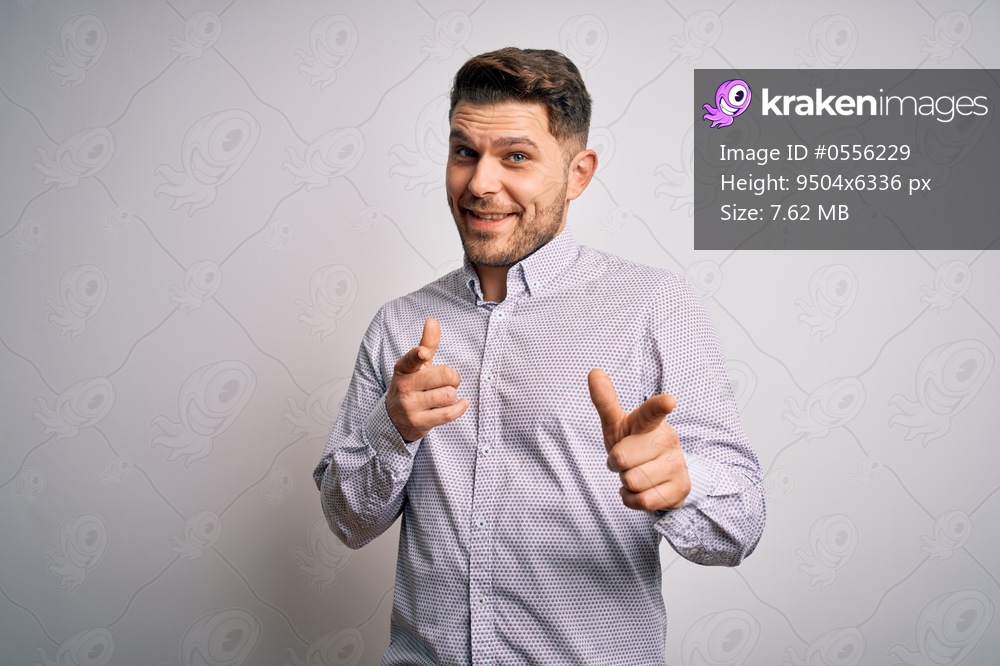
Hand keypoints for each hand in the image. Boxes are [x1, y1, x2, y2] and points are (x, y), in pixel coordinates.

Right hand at [386, 318, 468, 441]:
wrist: (395, 419)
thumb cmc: (411, 386)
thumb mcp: (416, 366)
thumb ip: (427, 343)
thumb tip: (432, 320)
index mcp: (403, 369)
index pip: (410, 359)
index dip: (419, 355)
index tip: (424, 354)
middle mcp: (404, 387)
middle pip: (444, 376)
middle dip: (453, 378)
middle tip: (448, 381)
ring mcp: (410, 406)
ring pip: (448, 395)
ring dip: (452, 395)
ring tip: (445, 395)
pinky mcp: (418, 423)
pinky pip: (448, 413)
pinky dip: (460, 407)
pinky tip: (462, 403)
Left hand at [587, 368, 689, 511]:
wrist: (662, 475)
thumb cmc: (634, 444)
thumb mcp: (618, 424)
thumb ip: (606, 401)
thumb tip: (594, 371)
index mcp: (651, 422)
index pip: (652, 411)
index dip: (659, 405)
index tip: (669, 401)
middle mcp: (667, 440)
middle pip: (622, 458)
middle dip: (616, 464)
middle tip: (627, 460)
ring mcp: (677, 464)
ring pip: (633, 481)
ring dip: (626, 483)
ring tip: (636, 474)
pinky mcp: (680, 488)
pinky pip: (643, 501)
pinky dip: (633, 499)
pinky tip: (641, 490)